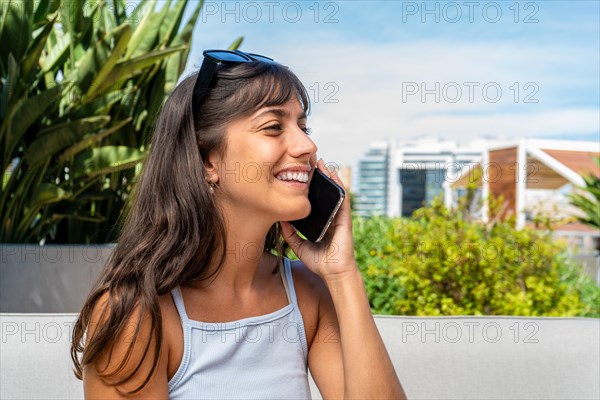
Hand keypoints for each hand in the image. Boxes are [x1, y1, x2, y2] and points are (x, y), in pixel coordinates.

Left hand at [280, 158, 357, 281]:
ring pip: (334, 191)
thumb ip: (290, 234)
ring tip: (320, 163)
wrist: (333, 273)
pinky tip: (333, 174)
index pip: (314, 201)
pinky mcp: (344, 218)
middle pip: (324, 193)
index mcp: (320, 221)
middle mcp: (330, 216)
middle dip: (318, 178)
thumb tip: (281, 219)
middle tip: (308, 163)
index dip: (309, 188)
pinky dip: (338, 184)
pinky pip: (342, 198)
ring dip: (329, 176)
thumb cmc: (319, 261)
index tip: (299, 175)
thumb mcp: (298, 245)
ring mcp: (338, 216)